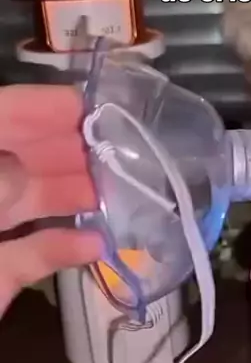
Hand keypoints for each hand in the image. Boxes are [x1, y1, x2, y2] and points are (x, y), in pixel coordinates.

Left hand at [0, 85, 102, 316]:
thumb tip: (23, 174)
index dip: (40, 108)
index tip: (92, 107)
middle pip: (17, 157)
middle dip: (67, 152)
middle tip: (119, 151)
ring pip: (27, 204)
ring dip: (72, 197)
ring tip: (121, 192)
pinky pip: (30, 256)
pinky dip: (62, 250)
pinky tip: (96, 244)